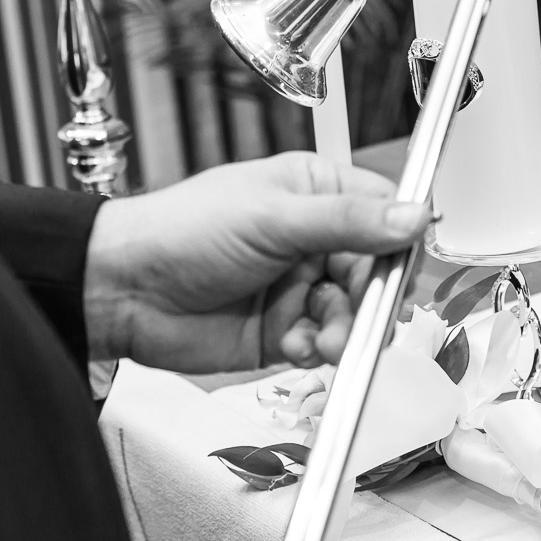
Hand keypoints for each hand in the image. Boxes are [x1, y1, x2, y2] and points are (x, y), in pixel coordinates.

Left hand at [84, 152, 432, 373]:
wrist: (125, 291)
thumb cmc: (180, 233)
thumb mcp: (272, 218)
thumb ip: (347, 221)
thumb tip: (415, 216)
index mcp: (313, 191)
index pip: (383, 212)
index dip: (400, 242)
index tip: (406, 268)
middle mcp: (311, 238)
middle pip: (375, 271)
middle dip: (371, 298)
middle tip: (363, 313)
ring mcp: (298, 286)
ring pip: (353, 313)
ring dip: (345, 330)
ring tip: (323, 338)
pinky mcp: (283, 330)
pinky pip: (323, 343)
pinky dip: (316, 349)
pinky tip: (294, 344)